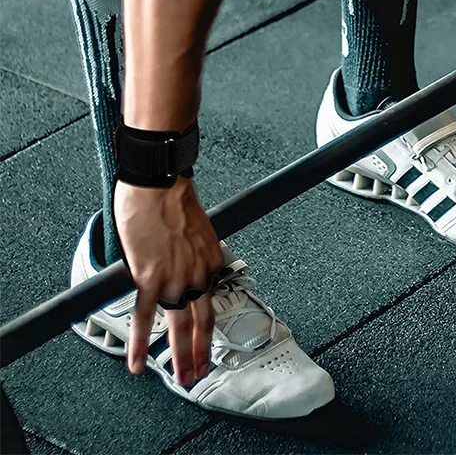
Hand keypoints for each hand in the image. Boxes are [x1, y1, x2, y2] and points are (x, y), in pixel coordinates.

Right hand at [114, 176, 222, 385]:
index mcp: (211, 260)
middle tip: (198, 373)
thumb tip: (182, 262)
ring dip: (179, 356)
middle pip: (202, 322)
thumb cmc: (174, 198)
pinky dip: (140, 343)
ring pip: (178, 326)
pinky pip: (145, 317)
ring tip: (180, 377)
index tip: (207, 343)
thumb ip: (193, 253)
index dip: (210, 327)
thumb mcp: (197, 229)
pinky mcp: (150, 277)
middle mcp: (198, 273)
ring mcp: (175, 278)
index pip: (212, 300)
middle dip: (201, 352)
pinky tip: (138, 362)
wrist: (160, 184)